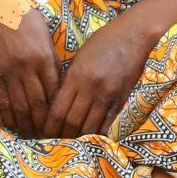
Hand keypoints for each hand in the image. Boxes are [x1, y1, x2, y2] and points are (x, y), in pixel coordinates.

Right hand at [0, 1, 59, 135]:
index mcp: (44, 57)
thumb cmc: (24, 15)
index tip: (64, 119)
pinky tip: (15, 126)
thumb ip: (51, 57)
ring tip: (34, 135)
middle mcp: (27, 68)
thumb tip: (57, 80)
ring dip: (28, 124)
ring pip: (20, 106)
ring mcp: (9, 73)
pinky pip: (3, 101)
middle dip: (45, 123)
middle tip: (51, 135)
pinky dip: (9, 116)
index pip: (55, 90)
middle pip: (39, 104)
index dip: (59, 108)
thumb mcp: (45, 33)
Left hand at [47, 13, 157, 137]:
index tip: (43, 132)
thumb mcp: (79, 57)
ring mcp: (108, 96)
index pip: (58, 110)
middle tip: (54, 141)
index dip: (49, 126)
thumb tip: (57, 102)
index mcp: (77, 76)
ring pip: (89, 127)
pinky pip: (107, 124)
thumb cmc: (103, 41)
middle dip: (61, 135)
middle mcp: (92, 89)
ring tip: (70, 142)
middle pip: (72, 122)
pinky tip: (89, 138)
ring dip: (78, 137)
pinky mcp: (121, 100)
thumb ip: (69, 80)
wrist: (134, 36)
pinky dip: (96, 134)